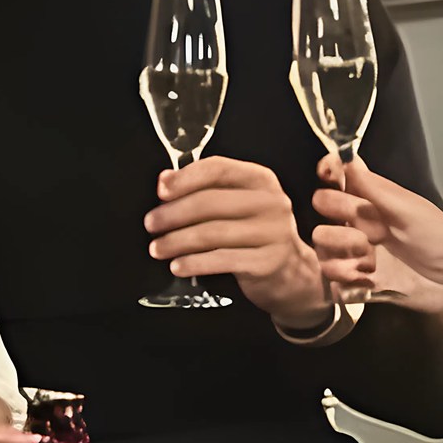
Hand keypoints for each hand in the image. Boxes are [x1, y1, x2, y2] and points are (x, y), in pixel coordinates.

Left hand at [144, 156, 331, 327]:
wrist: (291, 273)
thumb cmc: (256, 235)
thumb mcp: (239, 204)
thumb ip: (207, 190)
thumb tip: (165, 180)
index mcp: (261, 180)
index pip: (218, 169)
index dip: (185, 178)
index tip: (161, 191)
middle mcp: (271, 203)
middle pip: (210, 202)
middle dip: (173, 214)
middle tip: (151, 225)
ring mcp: (272, 233)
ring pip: (212, 233)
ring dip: (177, 242)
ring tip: (157, 248)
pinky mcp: (267, 262)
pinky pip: (221, 260)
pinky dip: (194, 263)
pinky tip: (178, 266)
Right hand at [311, 153, 442, 342]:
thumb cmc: (440, 242)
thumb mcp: (412, 210)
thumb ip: (377, 189)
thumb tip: (349, 159)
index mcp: (373, 199)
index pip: (340, 175)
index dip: (329, 169)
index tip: (328, 171)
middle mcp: (358, 221)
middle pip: (322, 202)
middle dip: (337, 207)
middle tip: (363, 221)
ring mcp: (353, 251)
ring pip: (320, 239)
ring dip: (341, 243)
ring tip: (368, 254)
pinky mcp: (352, 280)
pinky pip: (329, 274)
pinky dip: (344, 274)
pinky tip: (367, 276)